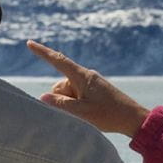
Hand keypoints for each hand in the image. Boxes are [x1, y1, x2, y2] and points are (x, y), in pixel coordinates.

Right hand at [26, 40, 148, 136]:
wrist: (133, 119)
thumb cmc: (108, 115)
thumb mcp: (81, 112)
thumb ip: (60, 104)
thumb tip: (43, 97)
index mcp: (82, 76)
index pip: (57, 60)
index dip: (42, 52)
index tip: (29, 43)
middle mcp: (85, 76)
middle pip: (61, 84)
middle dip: (61, 98)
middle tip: (78, 112)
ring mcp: (91, 83)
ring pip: (68, 92)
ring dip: (70, 103)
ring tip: (87, 115)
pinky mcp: (95, 90)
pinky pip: (77, 94)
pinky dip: (77, 104)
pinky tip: (90, 114)